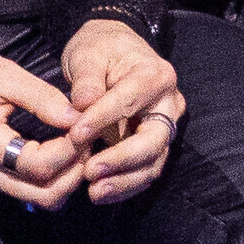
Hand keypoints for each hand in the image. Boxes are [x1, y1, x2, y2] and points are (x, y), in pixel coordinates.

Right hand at [0, 46, 90, 207]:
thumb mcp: (6, 75)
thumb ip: (42, 98)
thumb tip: (77, 116)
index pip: (39, 166)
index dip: (71, 150)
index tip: (88, 126)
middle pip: (44, 194)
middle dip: (76, 170)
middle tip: (90, 139)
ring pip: (40, 198)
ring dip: (68, 178)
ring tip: (81, 144)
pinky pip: (31, 190)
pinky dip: (55, 178)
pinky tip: (67, 152)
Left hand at [58, 18, 184, 205]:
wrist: (114, 51)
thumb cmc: (100, 50)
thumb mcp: (88, 54)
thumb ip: (86, 79)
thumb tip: (82, 105)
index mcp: (155, 75)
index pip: (130, 100)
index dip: (102, 119)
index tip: (74, 134)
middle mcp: (168, 103)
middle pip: (154, 139)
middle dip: (122, 159)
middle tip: (90, 171)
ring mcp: (164, 126)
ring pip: (154, 161)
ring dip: (124, 180)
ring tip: (93, 192)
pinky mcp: (154, 144)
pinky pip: (146, 170)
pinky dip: (125, 185)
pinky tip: (100, 193)